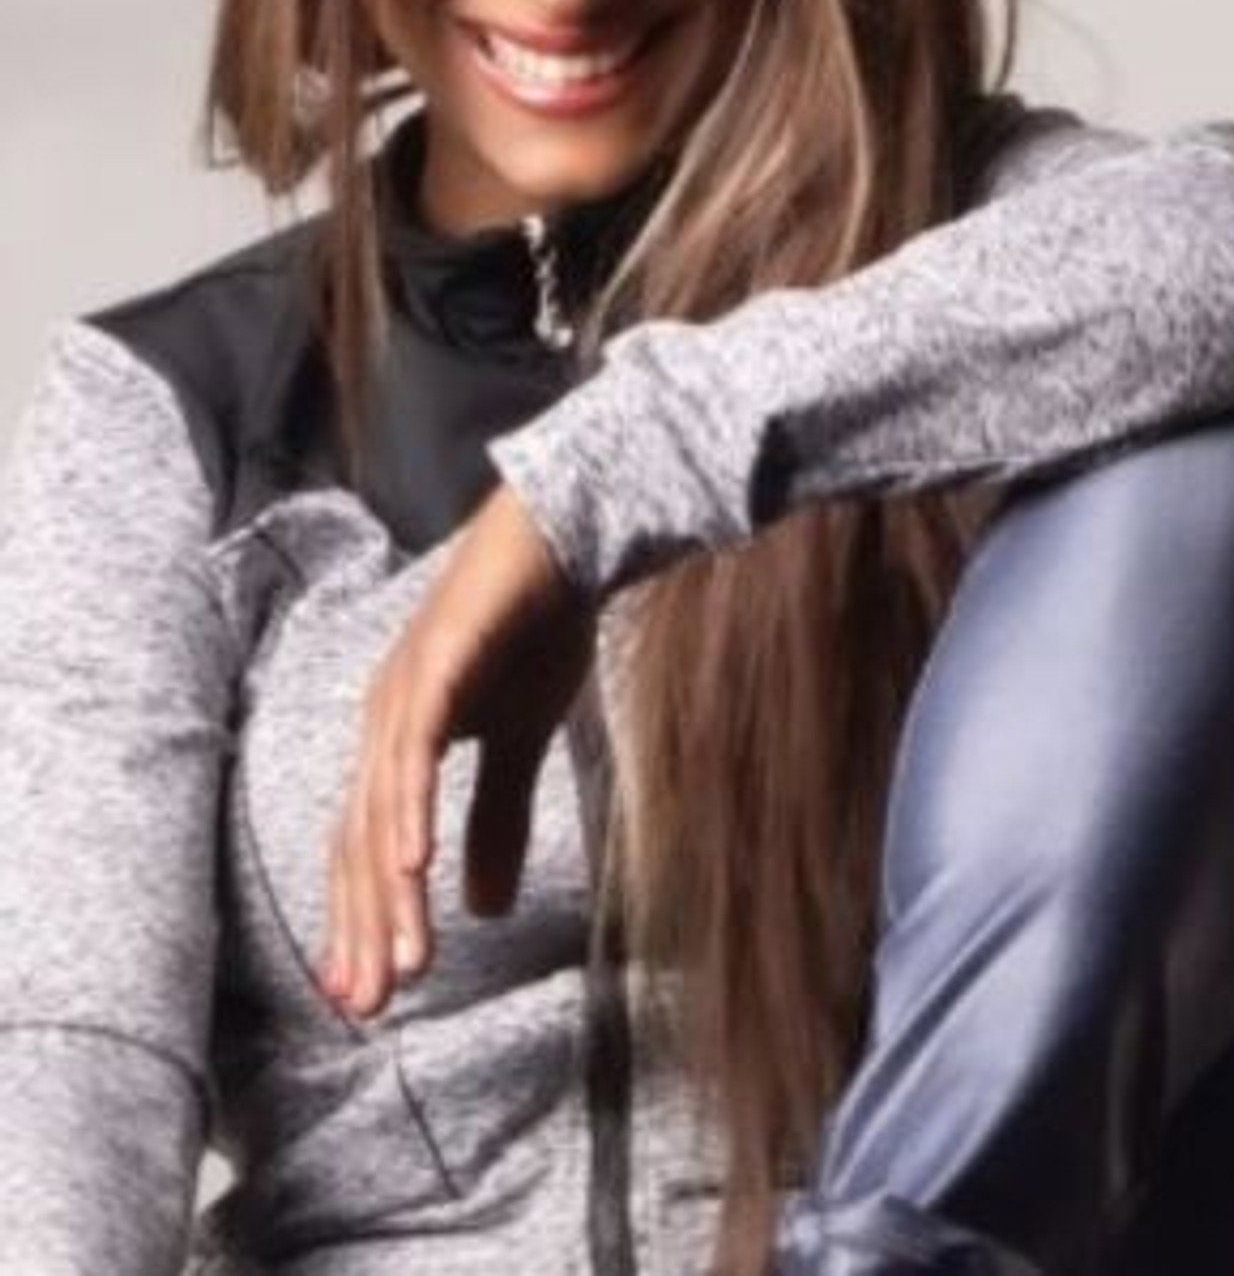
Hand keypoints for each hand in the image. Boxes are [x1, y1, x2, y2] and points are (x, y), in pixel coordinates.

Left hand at [321, 480, 594, 1018]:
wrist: (564, 536)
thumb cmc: (535, 629)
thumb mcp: (520, 742)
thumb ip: (497, 820)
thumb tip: (479, 906)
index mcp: (399, 738)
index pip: (368, 847)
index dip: (365, 920)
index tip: (368, 996)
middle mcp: (385, 718)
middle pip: (361, 841)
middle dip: (365, 927)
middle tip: (371, 1005)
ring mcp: (404, 688)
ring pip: (385, 808)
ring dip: (390, 891)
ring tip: (403, 962)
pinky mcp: (435, 663)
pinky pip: (417, 748)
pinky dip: (411, 808)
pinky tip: (415, 865)